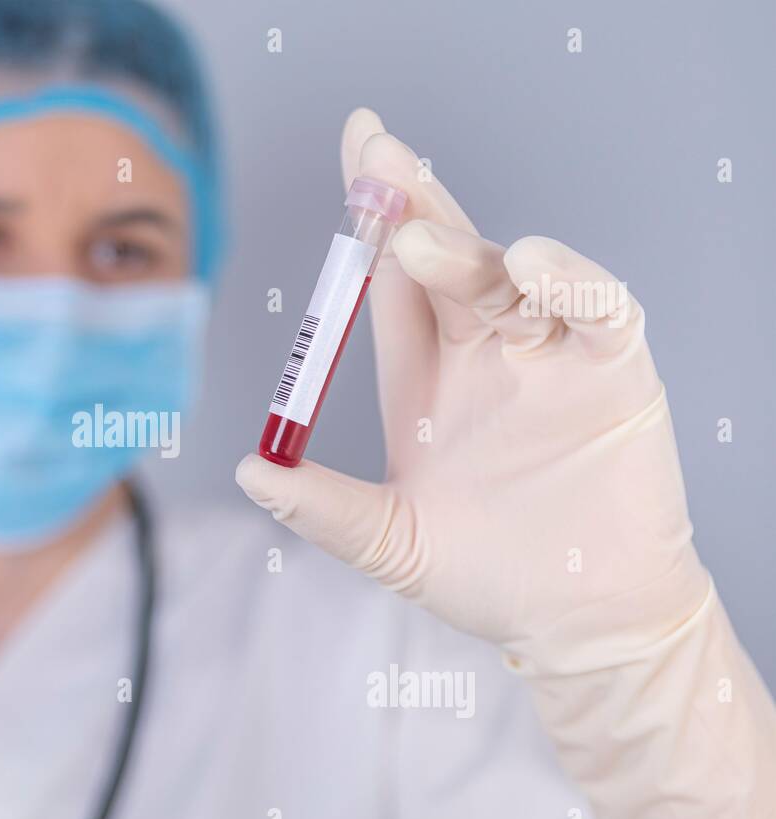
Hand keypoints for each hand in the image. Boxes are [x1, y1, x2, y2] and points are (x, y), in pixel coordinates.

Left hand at [237, 108, 706, 674]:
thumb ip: (323, 508)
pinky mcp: (614, 373)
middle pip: (446, 254)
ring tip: (417, 240)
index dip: (368, 221)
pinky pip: (597, 311)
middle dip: (409, 200)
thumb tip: (248, 469)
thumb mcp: (391, 542)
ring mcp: (549, 356)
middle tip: (376, 152)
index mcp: (426, 375)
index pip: (390, 281)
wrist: (577, 622)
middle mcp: (484, 350)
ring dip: (465, 248)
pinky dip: (571, 283)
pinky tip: (532, 267)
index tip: (354, 151)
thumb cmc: (487, 577)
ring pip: (508, 276)